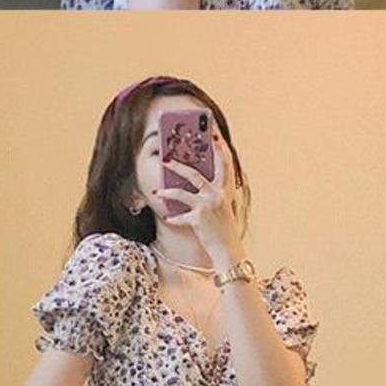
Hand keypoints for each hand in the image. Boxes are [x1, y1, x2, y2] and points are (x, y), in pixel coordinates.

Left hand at [159, 127, 244, 274]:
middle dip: (178, 165)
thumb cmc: (225, 228)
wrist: (228, 250)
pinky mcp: (198, 220)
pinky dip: (174, 218)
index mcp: (225, 190)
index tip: (213, 135)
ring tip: (157, 189)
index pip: (224, 164)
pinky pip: (180, 217)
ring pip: (182, 193)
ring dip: (167, 190)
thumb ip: (213, 193)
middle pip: (194, 174)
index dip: (219, 148)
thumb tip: (197, 182)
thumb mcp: (223, 207)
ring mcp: (207, 207)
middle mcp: (217, 195)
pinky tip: (168, 217)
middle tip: (166, 159)